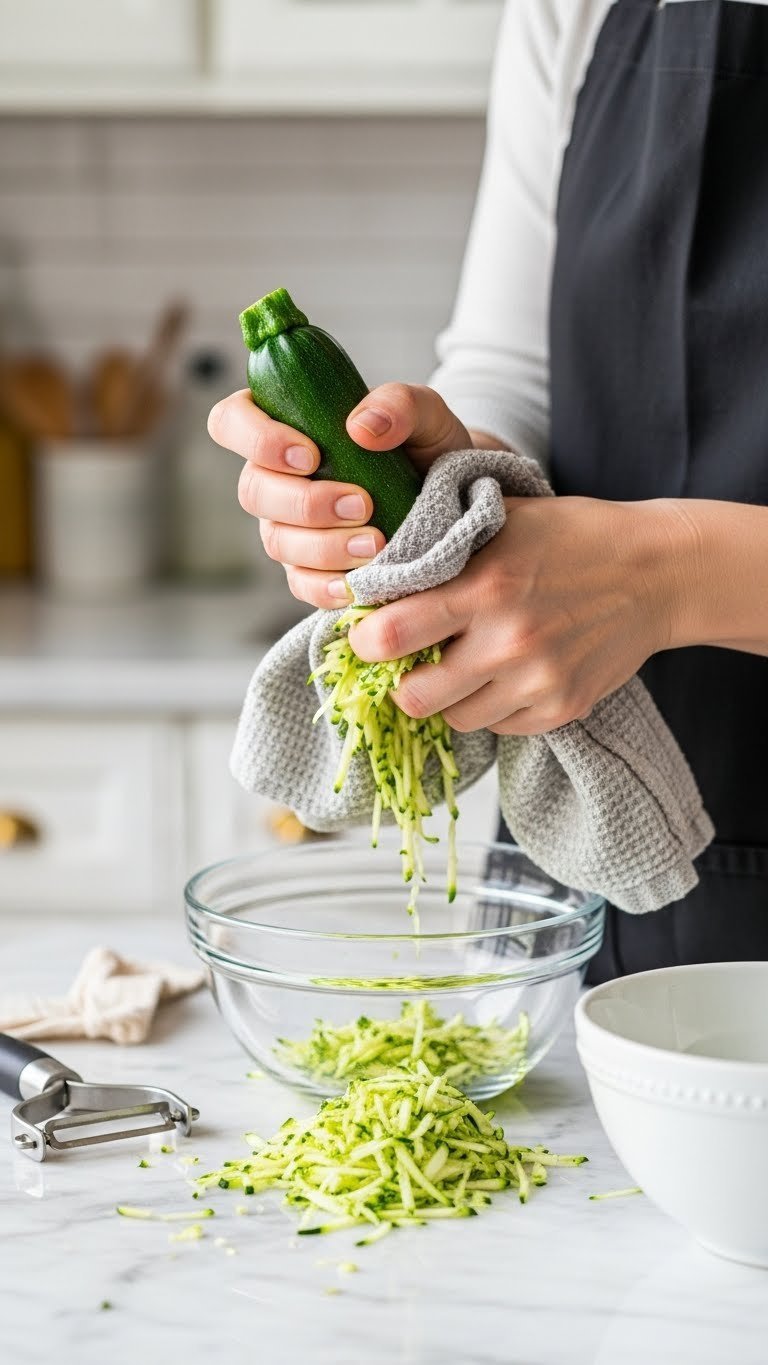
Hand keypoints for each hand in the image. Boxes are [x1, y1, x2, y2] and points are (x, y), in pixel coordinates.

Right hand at [207, 383, 473, 608]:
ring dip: (323, 546)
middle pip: (253, 491)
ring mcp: (288, 528)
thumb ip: (399, 403)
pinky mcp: (309, 570)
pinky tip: (358, 583)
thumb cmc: (429, 448)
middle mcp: (276, 478)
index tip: (309, 455)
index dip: (257, 439)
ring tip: (376, 542)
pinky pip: (301, 584)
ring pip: (277, 541)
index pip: (232, 421)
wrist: (458, 500)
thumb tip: (360, 427)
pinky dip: (328, 587)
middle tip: (362, 503)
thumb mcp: (427, 414)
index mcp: (286, 425)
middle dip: (306, 502)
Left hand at [348, 495, 686, 735]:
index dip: (365, 640)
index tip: (368, 634)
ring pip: (455, 719)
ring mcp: (537, 681)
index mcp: (482, 588)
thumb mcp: (502, 519)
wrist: (657, 572)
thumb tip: (373, 566)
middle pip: (414, 697)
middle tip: (412, 661)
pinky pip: (499, 727)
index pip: (387, 637)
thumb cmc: (572, 538)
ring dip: (449, 696)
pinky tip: (507, 673)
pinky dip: (492, 707)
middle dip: (402, 681)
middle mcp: (506, 642)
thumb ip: (440, 542)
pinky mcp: (561, 708)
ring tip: (467, 662)